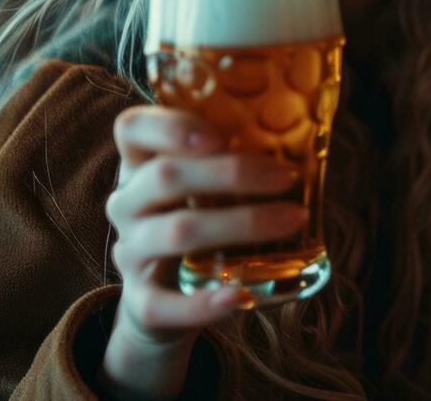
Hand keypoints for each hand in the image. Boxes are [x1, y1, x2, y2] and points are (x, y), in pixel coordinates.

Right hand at [99, 105, 305, 398]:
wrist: (166, 301)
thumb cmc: (198, 224)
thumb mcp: (205, 189)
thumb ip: (233, 163)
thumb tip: (304, 145)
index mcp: (140, 165)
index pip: (132, 128)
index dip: (170, 126)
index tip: (221, 133)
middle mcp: (127, 203)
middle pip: (166, 176)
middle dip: (233, 172)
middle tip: (288, 176)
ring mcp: (130, 252)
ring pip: (178, 232)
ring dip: (242, 224)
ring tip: (292, 220)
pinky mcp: (140, 301)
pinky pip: (164, 303)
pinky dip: (203, 302)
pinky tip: (240, 295)